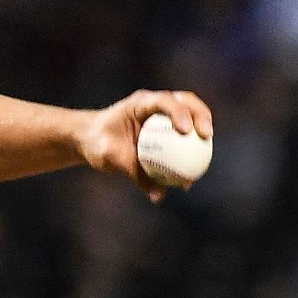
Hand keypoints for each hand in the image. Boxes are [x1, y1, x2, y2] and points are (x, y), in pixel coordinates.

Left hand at [80, 90, 213, 202]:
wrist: (91, 140)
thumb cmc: (97, 143)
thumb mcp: (110, 157)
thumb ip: (135, 173)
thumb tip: (158, 196)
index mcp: (139, 103)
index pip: (164, 101)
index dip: (179, 112)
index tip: (185, 131)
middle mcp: (154, 104)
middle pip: (185, 101)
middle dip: (201, 115)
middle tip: (206, 136)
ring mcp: (162, 113)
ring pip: (190, 115)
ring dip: (202, 130)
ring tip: (206, 156)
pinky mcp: (165, 125)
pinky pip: (183, 136)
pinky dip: (191, 149)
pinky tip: (194, 173)